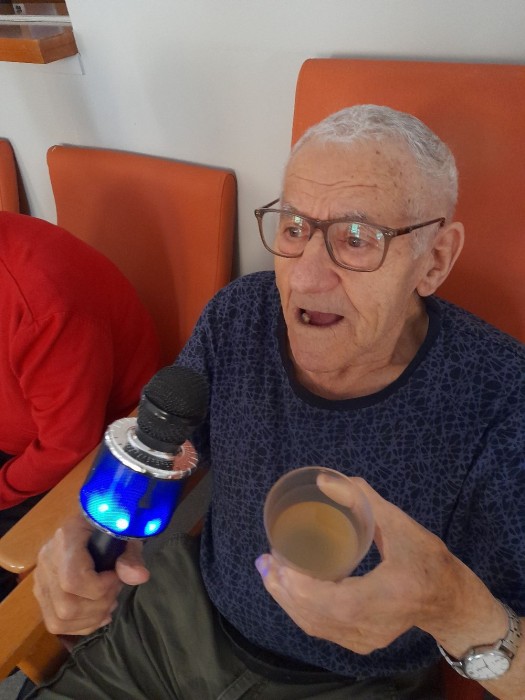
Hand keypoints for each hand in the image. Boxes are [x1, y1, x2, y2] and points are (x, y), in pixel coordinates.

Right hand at [33, 514, 149, 635]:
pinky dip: (82, 625)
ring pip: (59, 619)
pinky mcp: (43, 593)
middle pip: (66, 605)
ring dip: (91, 618)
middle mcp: (47, 560)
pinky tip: (100, 614)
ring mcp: (41, 578)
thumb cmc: (110, 523)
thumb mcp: (126, 532)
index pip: (72, 579)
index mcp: (66, 538)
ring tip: (109, 602)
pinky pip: (56, 623)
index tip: (116, 577)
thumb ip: (132, 555)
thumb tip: (139, 577)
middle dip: (99, 605)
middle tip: (115, 590)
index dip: (100, 587)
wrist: (93, 521)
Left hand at [256, 476, 497, 654]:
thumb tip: (323, 480)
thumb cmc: (427, 559)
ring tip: (268, 573)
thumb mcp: (399, 524)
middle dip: (284, 588)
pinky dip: (300, 610)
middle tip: (264, 561)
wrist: (449, 601)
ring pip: (314, 626)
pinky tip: (288, 590)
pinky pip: (322, 630)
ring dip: (287, 599)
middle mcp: (372, 626)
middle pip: (315, 615)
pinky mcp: (360, 644)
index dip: (300, 585)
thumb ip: (362, 500)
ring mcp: (364, 640)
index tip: (278, 559)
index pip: (334, 600)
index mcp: (386, 596)